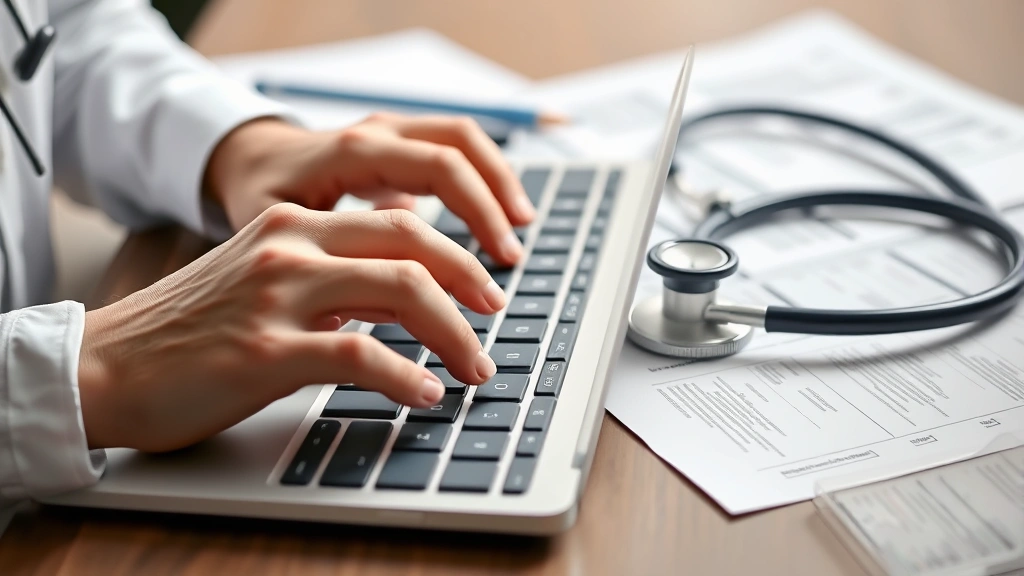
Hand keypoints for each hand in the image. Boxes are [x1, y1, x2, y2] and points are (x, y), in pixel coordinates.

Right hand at [77, 205, 502, 451]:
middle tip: (496, 314)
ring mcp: (278, 295)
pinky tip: (424, 393)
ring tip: (474, 367)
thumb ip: (327, 276)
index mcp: (293, 224)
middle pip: (414, 246)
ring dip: (454, 333)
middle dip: (471, 280)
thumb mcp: (262, 277)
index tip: (484, 284)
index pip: (400, 222)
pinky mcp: (265, 352)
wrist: (107, 363)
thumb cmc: (191, 328)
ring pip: (401, 291)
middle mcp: (291, 246)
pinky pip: (360, 357)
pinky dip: (406, 376)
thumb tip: (399, 294)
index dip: (456, 251)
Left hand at [204, 113, 535, 265]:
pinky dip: (481, 178)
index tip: (497, 264)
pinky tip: (494, 216)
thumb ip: (339, 259)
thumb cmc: (259, 199)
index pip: (440, 168)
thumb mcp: (286, 234)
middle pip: (462, 147)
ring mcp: (392, 132)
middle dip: (497, 200)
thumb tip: (398, 297)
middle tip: (513, 257)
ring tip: (520, 228)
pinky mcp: (399, 142)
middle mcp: (379, 132)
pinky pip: (453, 147)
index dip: (478, 214)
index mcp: (354, 151)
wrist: (246, 160)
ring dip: (498, 182)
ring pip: (465, 139)